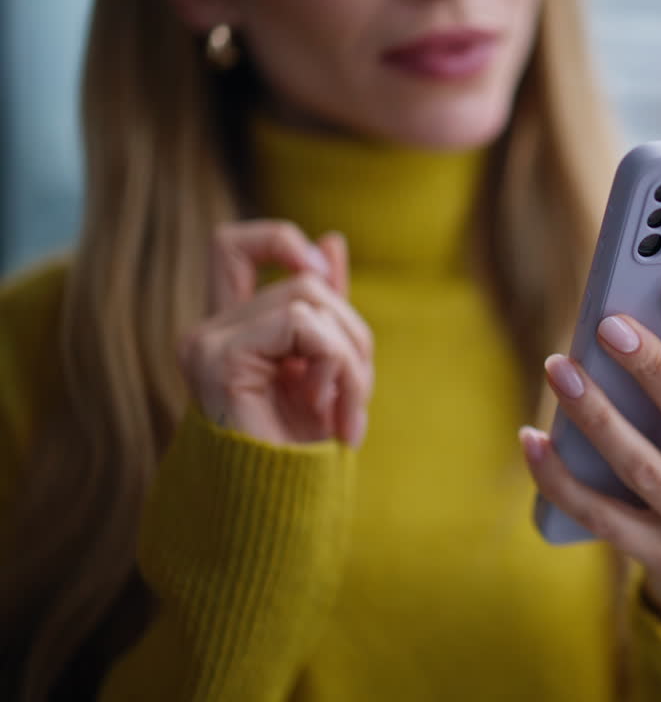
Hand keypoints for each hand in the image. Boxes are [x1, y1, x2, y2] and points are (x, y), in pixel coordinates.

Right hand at [179, 220, 374, 447]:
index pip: (233, 245)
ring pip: (309, 298)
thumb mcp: (327, 370)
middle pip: (304, 279)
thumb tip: (331, 241)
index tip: (324, 269)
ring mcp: (207, 343)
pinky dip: (336, 363)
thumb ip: (325, 312)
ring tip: (346, 413)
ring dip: (351, 358)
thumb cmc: (302, 453)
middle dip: (354, 336)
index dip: (281, 241)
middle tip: (356, 400)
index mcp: (232, 331)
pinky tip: (327, 411)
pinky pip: (302, 324)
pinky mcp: (218, 358)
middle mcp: (209, 331)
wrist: (280, 516)